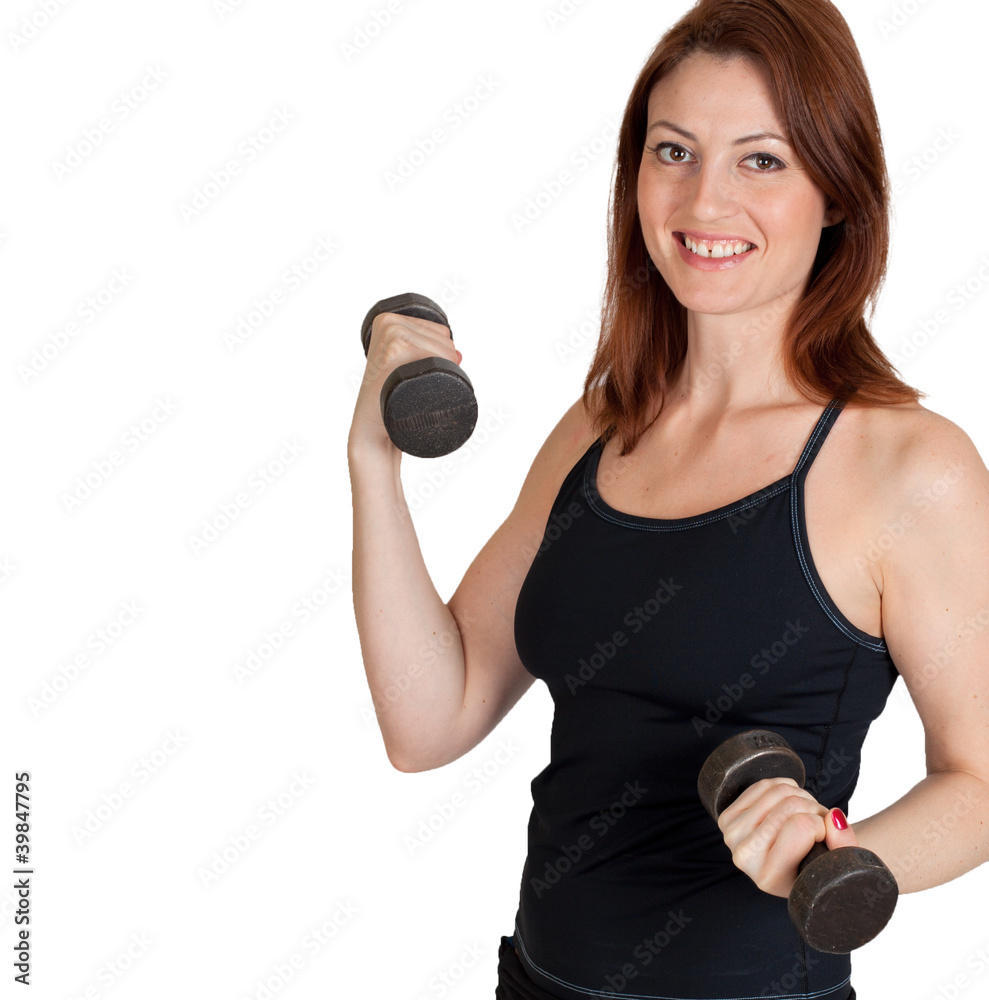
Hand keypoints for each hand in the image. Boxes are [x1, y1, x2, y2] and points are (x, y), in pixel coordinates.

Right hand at [349, 309, 460, 456]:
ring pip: (446, 348)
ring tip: (415, 384)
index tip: (419, 373)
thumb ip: (428, 354)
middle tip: (416, 383)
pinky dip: (440, 371)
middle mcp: (387, 323)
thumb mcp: (403, 369)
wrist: (373, 430)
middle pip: (445, 338)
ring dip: (443, 370)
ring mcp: (389, 335)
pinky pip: (438, 356)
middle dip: (444, 363)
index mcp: (388, 320)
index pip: (440, 330)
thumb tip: (459, 354)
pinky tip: (418, 384)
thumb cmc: (390, 402)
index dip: (442, 355)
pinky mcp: (393, 352)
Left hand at [717, 778, 859, 896]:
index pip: (802, 826)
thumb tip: (834, 817)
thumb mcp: (838, 865)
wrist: (790, 870)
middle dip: (814, 808)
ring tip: (807, 816)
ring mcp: (732, 834)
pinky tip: (790, 806)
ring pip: (778, 790)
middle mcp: (745, 857)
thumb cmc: (817, 868)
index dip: (821, 825)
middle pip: (791, 804)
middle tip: (818, 824)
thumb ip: (845, 845)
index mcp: (771, 877)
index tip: (824, 837)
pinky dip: (785, 788)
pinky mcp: (727, 817)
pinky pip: (763, 785)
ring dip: (802, 797)